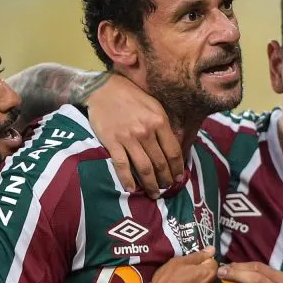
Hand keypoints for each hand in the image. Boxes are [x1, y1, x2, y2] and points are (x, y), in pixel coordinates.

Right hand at [85, 73, 184, 197]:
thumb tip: (173, 147)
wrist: (103, 89)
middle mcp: (146, 131)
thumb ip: (163, 125)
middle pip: (160, 163)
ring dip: (151, 184)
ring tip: (154, 194)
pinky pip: (122, 166)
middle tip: (167, 188)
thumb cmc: (131, 96)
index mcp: (159, 121)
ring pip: (144, 168)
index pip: (173, 151)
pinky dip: (128, 180)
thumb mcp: (154, 105)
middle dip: (165, 179)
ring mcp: (128, 138)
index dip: (177, 167)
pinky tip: (132, 189)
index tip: (178, 177)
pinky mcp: (112, 142)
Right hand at [144, 247, 217, 282]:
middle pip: (210, 282)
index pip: (213, 264)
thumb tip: (212, 250)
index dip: (202, 264)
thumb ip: (198, 256)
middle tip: (186, 281)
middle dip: (202, 281)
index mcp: (208, 274)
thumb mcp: (178, 262)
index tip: (192, 267)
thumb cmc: (166, 282)